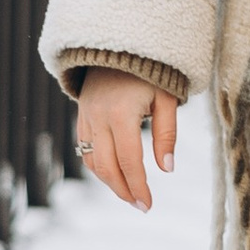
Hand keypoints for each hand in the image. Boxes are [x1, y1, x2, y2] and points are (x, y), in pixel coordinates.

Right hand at [76, 72, 178, 210]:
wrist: (121, 43)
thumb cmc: (151, 71)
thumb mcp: (167, 97)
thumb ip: (167, 133)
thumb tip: (168, 169)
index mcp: (121, 113)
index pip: (129, 161)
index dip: (138, 186)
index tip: (148, 205)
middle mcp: (99, 117)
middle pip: (106, 167)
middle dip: (123, 190)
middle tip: (140, 205)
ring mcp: (86, 116)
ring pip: (92, 160)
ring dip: (109, 181)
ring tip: (129, 193)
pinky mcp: (82, 115)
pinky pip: (85, 148)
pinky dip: (98, 165)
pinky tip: (114, 173)